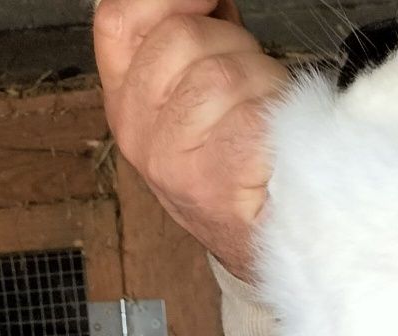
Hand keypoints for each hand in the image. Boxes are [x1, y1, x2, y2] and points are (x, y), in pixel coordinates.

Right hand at [93, 0, 288, 280]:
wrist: (266, 248)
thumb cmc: (241, 169)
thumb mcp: (196, 99)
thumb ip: (193, 43)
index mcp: (126, 104)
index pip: (119, 19)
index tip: (210, 1)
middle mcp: (139, 134)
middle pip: (183, 37)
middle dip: (233, 45)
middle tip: (252, 84)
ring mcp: (173, 162)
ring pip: (224, 72)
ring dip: (263, 82)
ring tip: (267, 118)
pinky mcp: (216, 181)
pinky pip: (254, 113)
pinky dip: (279, 117)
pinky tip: (277, 144)